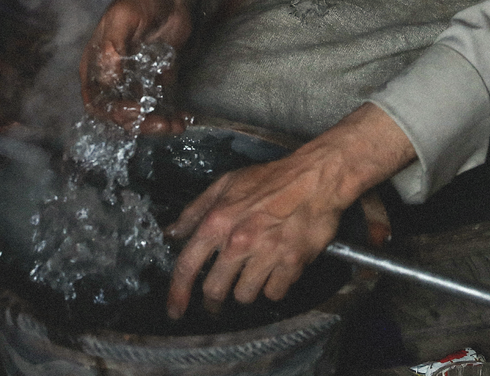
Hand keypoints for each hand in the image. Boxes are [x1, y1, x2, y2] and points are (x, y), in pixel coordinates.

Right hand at [80, 0, 200, 133]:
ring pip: (141, 114)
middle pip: (119, 113)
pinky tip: (183, 118)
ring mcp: (137, 80)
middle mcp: (114, 77)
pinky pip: (161, 104)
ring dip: (156, 123)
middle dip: (139, 123)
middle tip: (162, 123)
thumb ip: (113, 48)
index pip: (96, 100)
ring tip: (176, 125)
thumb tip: (108, 81)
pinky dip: (171, 115)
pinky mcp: (158, 80)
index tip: (135, 111)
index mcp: (97, 64)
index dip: (112, 111)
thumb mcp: (123, 17)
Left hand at [164, 103, 414, 318]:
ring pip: (244, 296)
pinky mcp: (291, 264)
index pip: (187, 265)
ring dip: (247, 289)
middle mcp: (239, 241)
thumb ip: (196, 209)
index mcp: (218, 220)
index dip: (177, 293)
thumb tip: (173, 232)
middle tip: (221, 292)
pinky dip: (274, 286)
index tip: (174, 310)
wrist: (316, 178)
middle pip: (215, 290)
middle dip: (215, 296)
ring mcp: (266, 254)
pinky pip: (274, 293)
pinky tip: (276, 270)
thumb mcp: (227, 183)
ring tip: (254, 272)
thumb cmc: (271, 179)